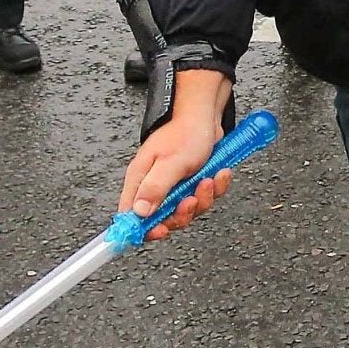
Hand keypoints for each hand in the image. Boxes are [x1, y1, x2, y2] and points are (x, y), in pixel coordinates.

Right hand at [116, 77, 230, 239]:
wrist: (207, 116)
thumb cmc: (186, 132)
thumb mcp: (170, 163)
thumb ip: (154, 189)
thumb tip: (138, 213)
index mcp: (141, 178)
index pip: (130, 214)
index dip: (142, 228)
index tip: (159, 231)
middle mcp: (154, 184)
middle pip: (161, 218)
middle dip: (181, 213)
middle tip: (190, 200)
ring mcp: (173, 185)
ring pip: (185, 210)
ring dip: (201, 199)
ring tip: (207, 180)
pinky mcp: (190, 183)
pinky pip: (201, 199)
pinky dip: (213, 189)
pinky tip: (218, 175)